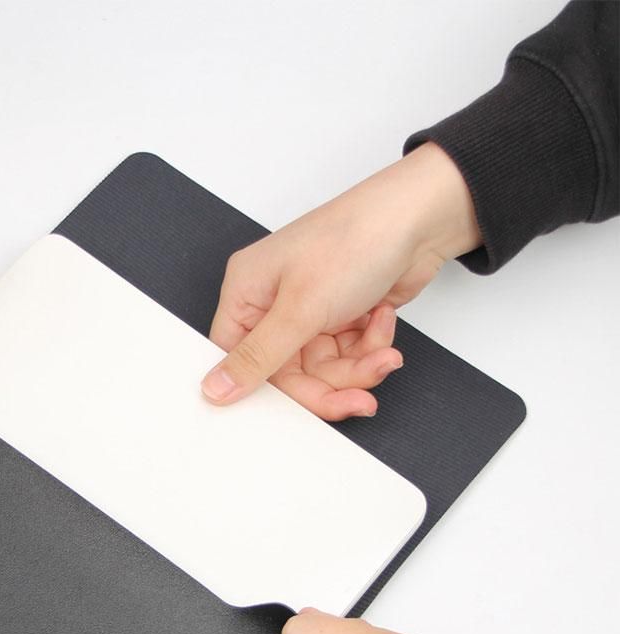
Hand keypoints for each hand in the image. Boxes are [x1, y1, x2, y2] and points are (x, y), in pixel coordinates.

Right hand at [201, 142, 480, 420]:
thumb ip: (258, 356)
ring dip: (358, 367)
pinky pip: (348, 356)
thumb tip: (214, 388)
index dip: (267, 390)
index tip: (297, 412)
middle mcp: (274, 303)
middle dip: (331, 384)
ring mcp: (310, 310)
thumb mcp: (300, 308)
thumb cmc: (354, 239)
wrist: (420, 218)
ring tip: (383, 354)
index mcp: (248, 292)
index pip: (241, 360)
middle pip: (289, 373)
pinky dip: (370, 347)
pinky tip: (382, 321)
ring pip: (324, 369)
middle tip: (359, 396)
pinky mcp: (342, 315)